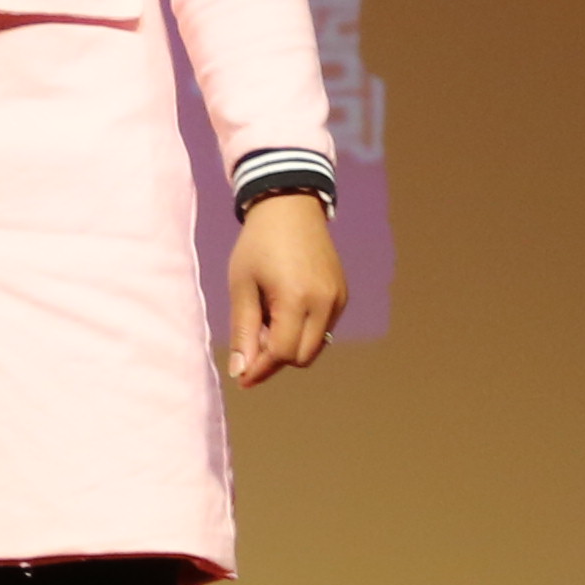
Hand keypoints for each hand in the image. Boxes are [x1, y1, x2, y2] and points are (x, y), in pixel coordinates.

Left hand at [224, 191, 345, 388]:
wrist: (290, 207)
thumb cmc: (258, 244)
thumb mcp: (242, 285)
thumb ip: (244, 330)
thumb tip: (241, 372)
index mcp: (297, 298)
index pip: (283, 353)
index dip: (261, 369)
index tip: (243, 378)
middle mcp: (325, 302)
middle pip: (301, 357)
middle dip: (275, 359)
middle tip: (253, 339)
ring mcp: (338, 299)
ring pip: (314, 346)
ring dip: (290, 345)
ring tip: (268, 319)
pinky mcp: (342, 295)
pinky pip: (324, 329)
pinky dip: (303, 331)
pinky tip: (284, 310)